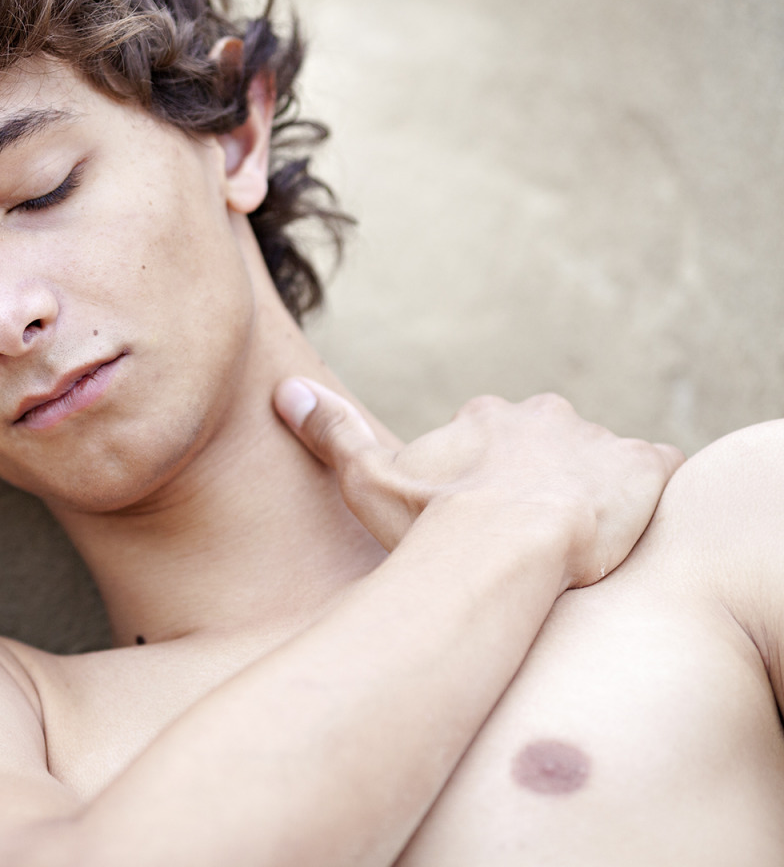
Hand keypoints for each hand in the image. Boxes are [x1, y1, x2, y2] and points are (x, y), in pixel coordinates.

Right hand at [274, 379, 685, 588]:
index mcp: (486, 417)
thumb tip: (284, 389)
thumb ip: (331, 432)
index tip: (483, 511)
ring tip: (578, 541)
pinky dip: (646, 493)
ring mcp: (597, 440)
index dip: (488, 475)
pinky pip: (657, 469)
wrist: (507, 552)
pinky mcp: (644, 467)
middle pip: (550, 442)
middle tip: (532, 527)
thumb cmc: (434, 525)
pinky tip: (626, 528)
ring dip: (593, 490)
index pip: (493, 434)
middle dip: (545, 475)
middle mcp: (544, 416)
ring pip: (600, 459)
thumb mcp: (368, 481)